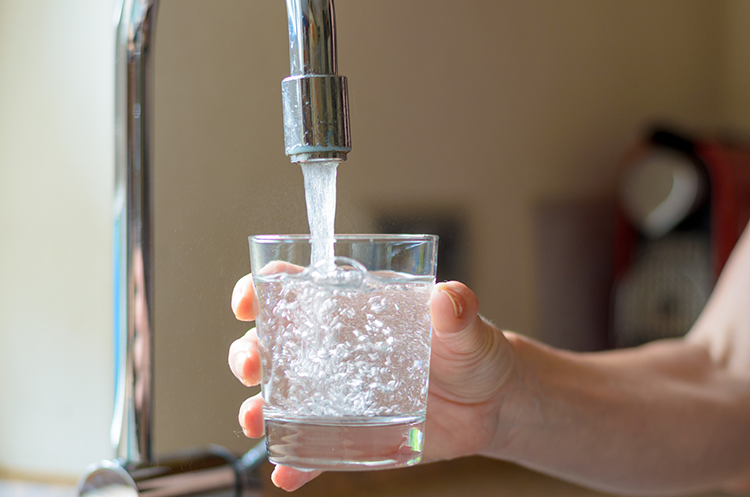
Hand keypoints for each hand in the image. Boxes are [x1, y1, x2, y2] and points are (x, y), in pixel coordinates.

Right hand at [228, 275, 519, 490]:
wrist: (491, 404)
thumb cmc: (472, 352)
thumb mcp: (467, 329)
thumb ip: (458, 313)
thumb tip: (447, 298)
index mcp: (355, 310)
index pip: (297, 290)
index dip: (264, 290)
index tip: (248, 301)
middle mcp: (337, 349)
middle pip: (274, 344)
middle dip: (249, 352)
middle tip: (251, 365)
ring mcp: (339, 393)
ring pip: (282, 398)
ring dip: (258, 408)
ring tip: (254, 420)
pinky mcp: (352, 432)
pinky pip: (313, 448)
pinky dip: (296, 461)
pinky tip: (286, 472)